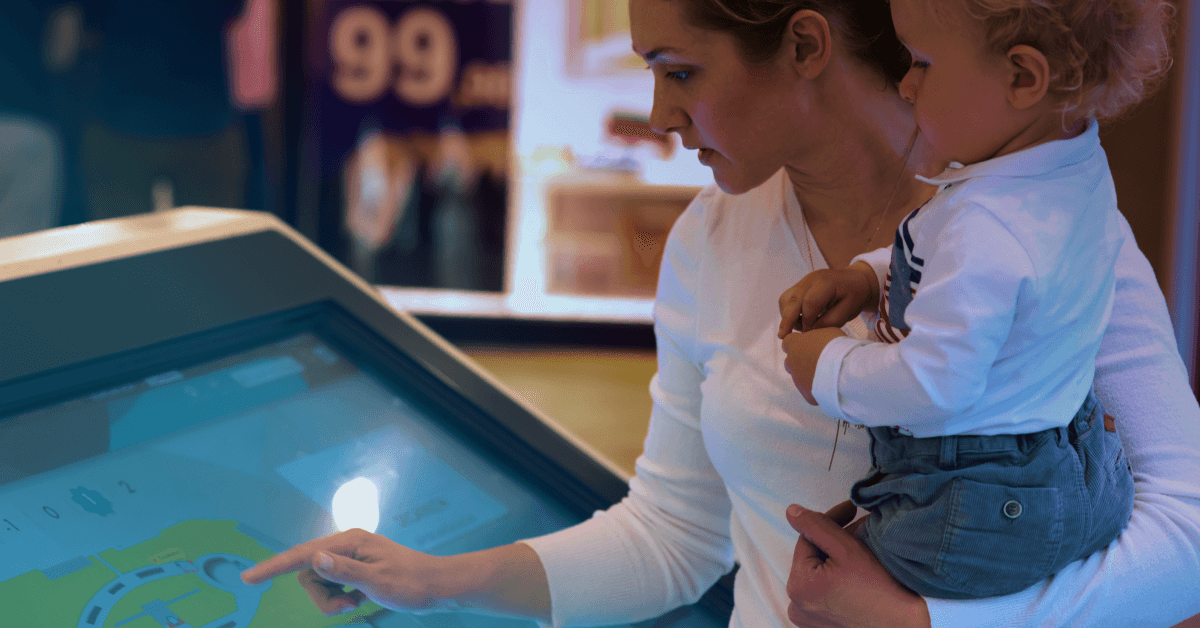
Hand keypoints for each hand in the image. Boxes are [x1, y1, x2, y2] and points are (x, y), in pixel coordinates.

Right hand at [240, 528, 454, 615]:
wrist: (437, 586)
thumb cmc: (411, 584)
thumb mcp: (377, 582)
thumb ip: (344, 571)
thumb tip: (315, 558)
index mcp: (350, 542)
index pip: (303, 554)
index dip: (273, 567)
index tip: (248, 578)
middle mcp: (347, 545)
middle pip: (308, 573)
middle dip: (321, 597)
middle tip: (347, 607)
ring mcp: (351, 557)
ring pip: (318, 583)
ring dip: (331, 601)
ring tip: (356, 605)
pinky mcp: (355, 569)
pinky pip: (332, 587)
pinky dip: (340, 600)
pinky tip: (360, 602)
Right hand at [778, 264, 877, 338]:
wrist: (856, 280)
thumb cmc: (855, 296)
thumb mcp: (848, 311)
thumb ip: (829, 322)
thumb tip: (809, 331)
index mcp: (826, 282)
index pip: (810, 302)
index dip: (807, 320)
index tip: (809, 333)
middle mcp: (811, 279)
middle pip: (793, 300)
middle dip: (787, 320)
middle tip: (783, 337)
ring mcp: (803, 281)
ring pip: (786, 299)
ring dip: (787, 315)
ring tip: (799, 328)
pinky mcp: (800, 285)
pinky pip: (788, 298)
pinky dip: (789, 311)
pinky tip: (799, 321)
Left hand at [782, 328, 846, 404]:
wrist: (842, 370)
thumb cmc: (836, 346)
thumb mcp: (827, 332)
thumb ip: (817, 336)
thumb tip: (818, 340)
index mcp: (794, 344)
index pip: (788, 342)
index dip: (797, 343)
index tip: (808, 344)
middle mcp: (791, 362)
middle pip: (790, 361)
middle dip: (800, 360)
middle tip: (817, 360)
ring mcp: (797, 379)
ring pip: (798, 377)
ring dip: (808, 375)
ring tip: (825, 373)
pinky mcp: (806, 393)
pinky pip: (809, 391)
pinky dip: (817, 388)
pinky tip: (829, 385)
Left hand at [785, 501, 929, 627]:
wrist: (905, 627)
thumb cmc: (881, 591)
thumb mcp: (847, 550)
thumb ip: (816, 526)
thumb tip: (792, 511)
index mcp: (797, 586)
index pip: (807, 538)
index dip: (831, 520)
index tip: (851, 509)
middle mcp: (797, 605)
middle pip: (814, 557)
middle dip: (836, 539)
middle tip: (861, 526)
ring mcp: (808, 617)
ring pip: (821, 572)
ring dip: (839, 555)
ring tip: (863, 544)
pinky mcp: (822, 624)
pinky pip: (826, 590)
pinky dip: (839, 576)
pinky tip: (859, 569)